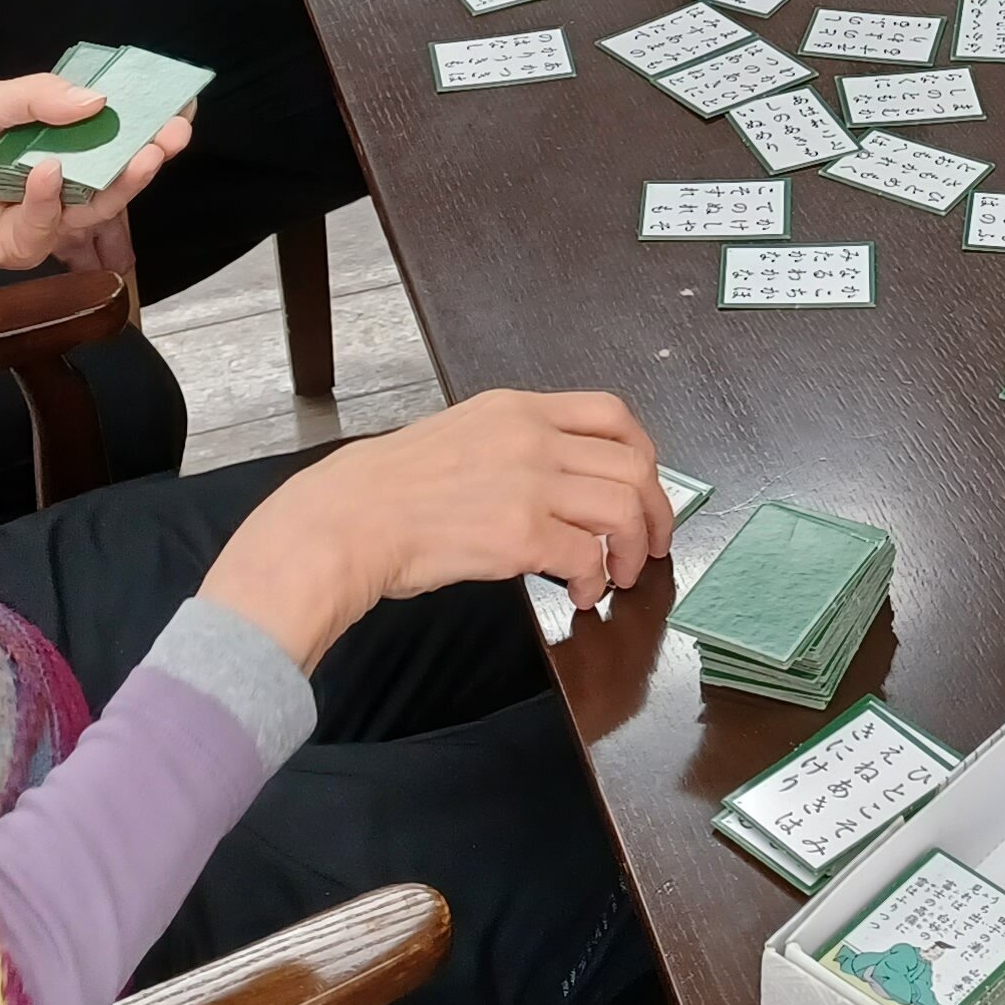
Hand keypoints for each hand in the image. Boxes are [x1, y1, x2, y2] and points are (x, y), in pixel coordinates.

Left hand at [0, 73, 194, 305]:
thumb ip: (38, 98)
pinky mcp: (11, 248)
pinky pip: (44, 231)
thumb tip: (100, 100)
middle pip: (112, 173)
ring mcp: (34, 216)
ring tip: (139, 156)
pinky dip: (49, 203)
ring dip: (119, 183)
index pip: (107, 130)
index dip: (146, 121)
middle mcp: (50, 179)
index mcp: (47, 139)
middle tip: (171, 137)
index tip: (180, 106)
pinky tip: (49, 174)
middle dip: (148, 155)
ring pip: (92, 207)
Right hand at [200, 387, 674, 669]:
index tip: (647, 485)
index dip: (644, 453)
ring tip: (617, 575)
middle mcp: (533, 438)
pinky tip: (580, 595)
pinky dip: (595, 581)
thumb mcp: (459, 434)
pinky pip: (589, 557)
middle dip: (655, 511)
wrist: (349, 519)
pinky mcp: (522, 535)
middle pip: (632, 464)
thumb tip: (559, 479)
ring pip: (624, 510)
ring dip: (632, 550)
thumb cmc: (390, 488)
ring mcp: (530, 484)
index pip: (611, 413)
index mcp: (517, 409)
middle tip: (650, 544)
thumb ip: (514, 444)